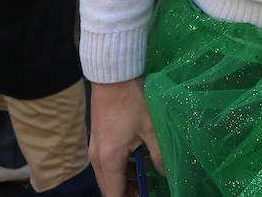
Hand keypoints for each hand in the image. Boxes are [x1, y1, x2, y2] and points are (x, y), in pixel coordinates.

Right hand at [89, 79, 165, 196]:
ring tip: (148, 172)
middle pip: (109, 187)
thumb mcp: (152, 129)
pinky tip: (139, 157)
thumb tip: (166, 173)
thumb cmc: (133, 102)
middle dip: (128, 192)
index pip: (113, 195)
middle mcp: (97, 158)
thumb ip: (159, 155)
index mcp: (109, 160)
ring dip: (125, 178)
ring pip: (108, 175)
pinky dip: (121, 166)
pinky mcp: (98, 140)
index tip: (144, 196)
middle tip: (148, 188)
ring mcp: (95, 148)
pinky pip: (107, 162)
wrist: (114, 77)